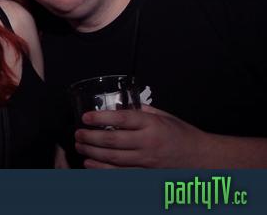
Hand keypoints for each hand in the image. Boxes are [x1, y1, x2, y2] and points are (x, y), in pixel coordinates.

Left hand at [74, 105, 206, 167]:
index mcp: (152, 125)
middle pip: (112, 141)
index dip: (100, 118)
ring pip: (113, 159)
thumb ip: (141, 111)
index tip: (86, 117)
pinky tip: (90, 165)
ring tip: (80, 147)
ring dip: (92, 153)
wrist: (202, 158)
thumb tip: (119, 105)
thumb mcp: (164, 116)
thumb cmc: (182, 134)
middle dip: (90, 138)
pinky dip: (102, 170)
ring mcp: (147, 161)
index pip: (121, 120)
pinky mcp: (146, 174)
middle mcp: (148, 143)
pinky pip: (120, 173)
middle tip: (78, 134)